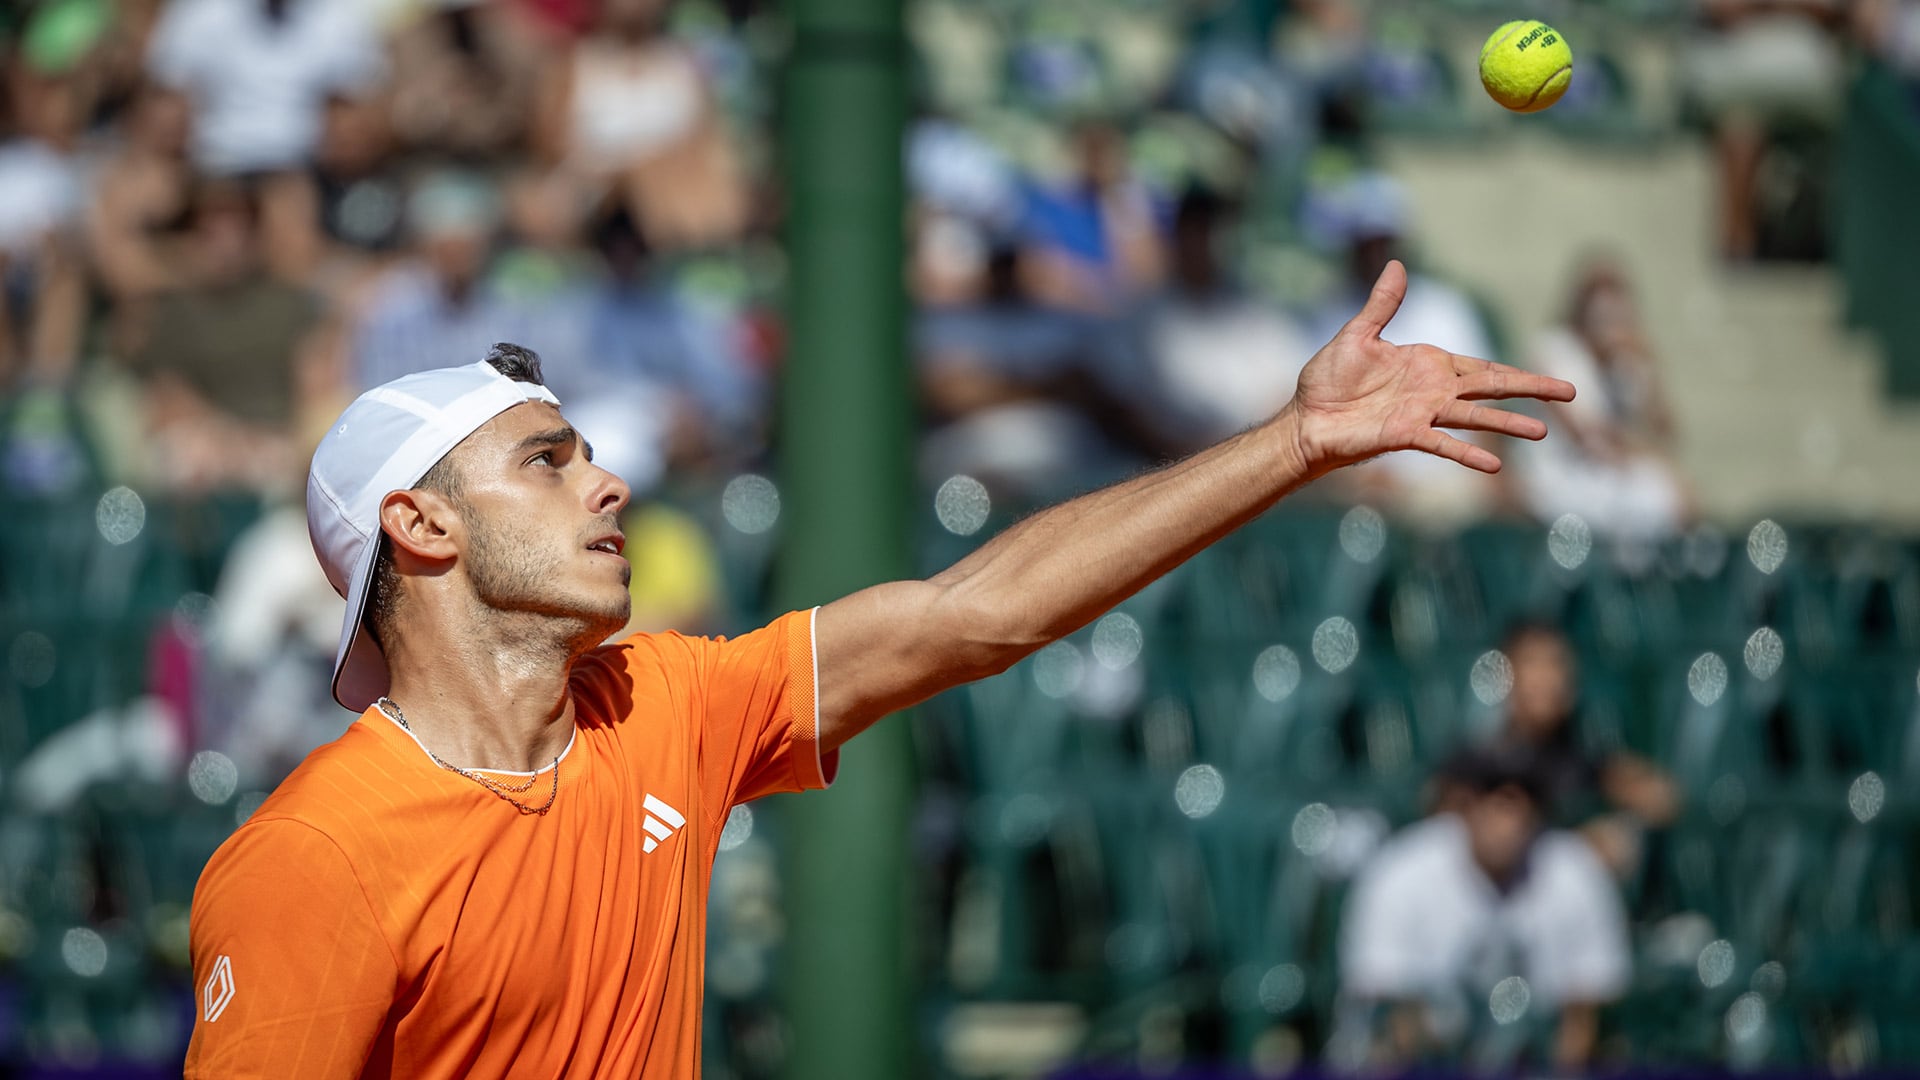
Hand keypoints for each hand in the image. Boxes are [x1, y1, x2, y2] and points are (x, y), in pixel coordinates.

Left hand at [1281, 261, 1575, 475]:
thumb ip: (1383, 305)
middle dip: (1530, 388)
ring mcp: (1422, 414)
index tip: (1542, 377)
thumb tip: (1398, 265)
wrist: (1305, 419)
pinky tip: (1495, 464)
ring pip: (1475, 417)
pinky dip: (1468, 453)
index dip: (1510, 371)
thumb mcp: (1357, 335)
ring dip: (1509, 424)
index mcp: (1427, 364)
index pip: (1479, 367)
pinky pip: (1442, 444)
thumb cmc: (1328, 381)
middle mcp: (1432, 391)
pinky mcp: (1406, 435)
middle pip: (1491, 388)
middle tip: (1571, 393)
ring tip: (1543, 433)